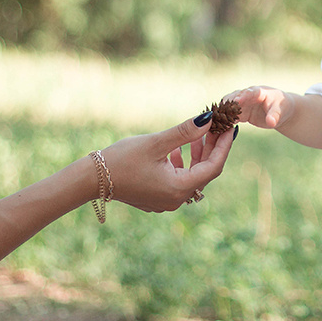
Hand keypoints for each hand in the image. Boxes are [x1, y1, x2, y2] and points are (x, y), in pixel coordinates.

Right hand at [100, 114, 234, 212]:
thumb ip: (185, 132)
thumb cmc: (122, 159)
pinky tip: (179, 149)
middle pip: (205, 172)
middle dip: (212, 148)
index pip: (213, 167)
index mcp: (178, 188)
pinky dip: (184, 164)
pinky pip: (180, 181)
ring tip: (200, 134)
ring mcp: (166, 201)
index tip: (231, 127)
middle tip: (218, 127)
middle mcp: (176, 199)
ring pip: (192, 176)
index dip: (224, 146)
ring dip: (197, 155)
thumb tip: (209, 119)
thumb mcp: (156, 142)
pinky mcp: (157, 197)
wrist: (90, 180)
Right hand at [223, 86, 289, 130]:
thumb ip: (274, 116)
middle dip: (227, 103)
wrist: (281, 111)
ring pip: (230, 105)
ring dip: (223, 111)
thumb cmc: (282, 107)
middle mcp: (248, 95)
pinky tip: (218, 126)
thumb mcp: (280, 111)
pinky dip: (225, 119)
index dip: (242, 96)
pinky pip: (231, 115)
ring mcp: (243, 103)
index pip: (250, 92)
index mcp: (259, 92)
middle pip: (235, 97)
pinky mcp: (241, 112)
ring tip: (215, 119)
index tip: (236, 101)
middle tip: (220, 111)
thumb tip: (271, 122)